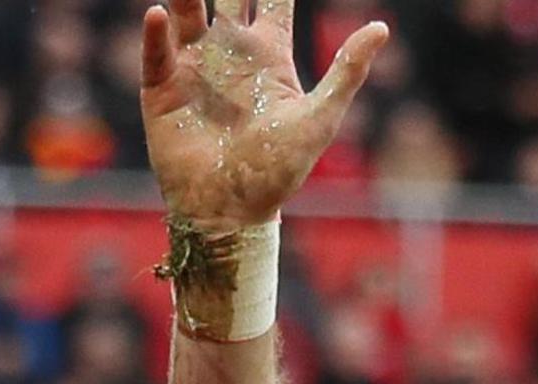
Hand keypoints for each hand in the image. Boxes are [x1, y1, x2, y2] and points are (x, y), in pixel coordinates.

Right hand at [138, 0, 385, 227]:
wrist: (231, 210)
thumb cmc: (279, 170)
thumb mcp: (320, 118)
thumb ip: (347, 71)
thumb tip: (381, 27)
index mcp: (269, 54)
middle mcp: (230, 52)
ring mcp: (194, 67)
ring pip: (185, 12)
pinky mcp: (162, 89)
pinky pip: (157, 51)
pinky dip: (156, 32)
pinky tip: (159, 14)